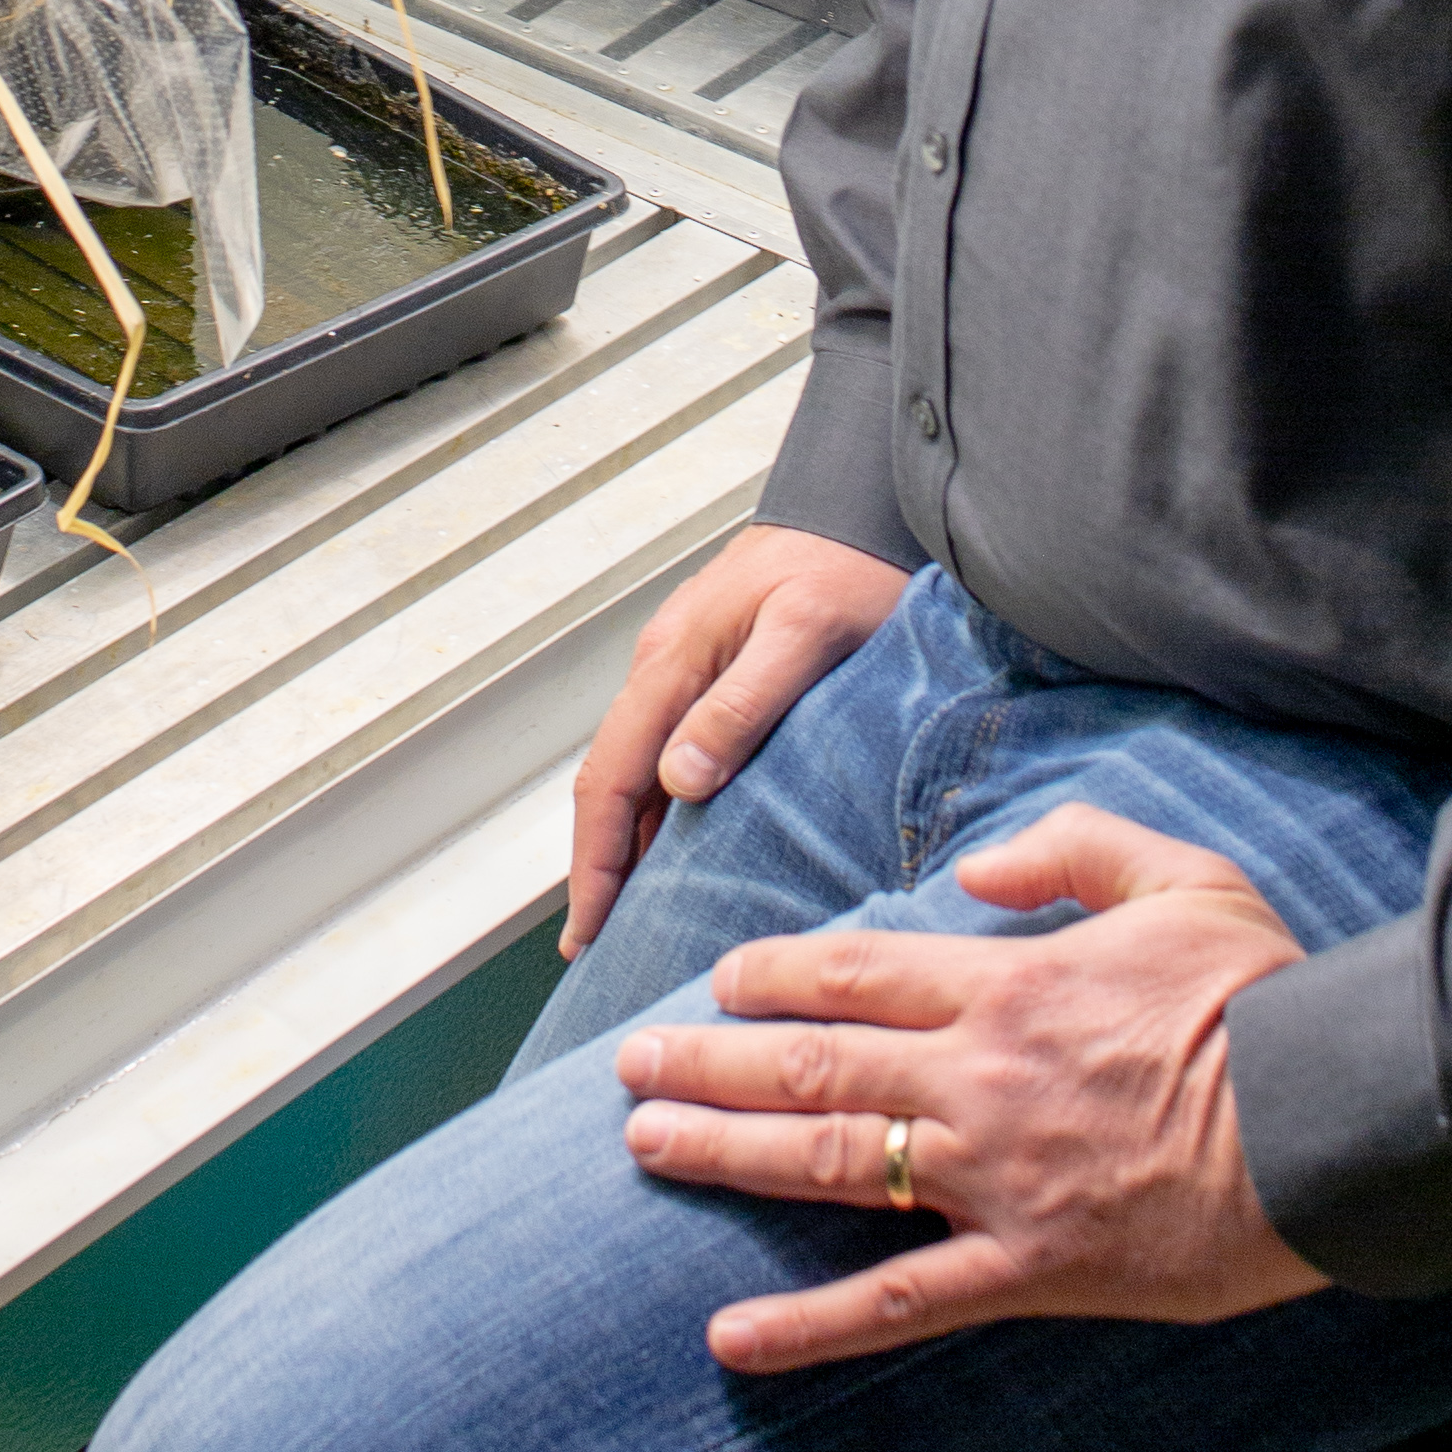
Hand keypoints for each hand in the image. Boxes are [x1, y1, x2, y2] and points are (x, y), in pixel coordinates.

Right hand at [562, 521, 916, 957]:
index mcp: (673, 664)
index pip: (611, 781)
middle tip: (597, 948)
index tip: (588, 933)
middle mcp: (664, 668)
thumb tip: (678, 781)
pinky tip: (678, 847)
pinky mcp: (712, 672)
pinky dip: (659, 811)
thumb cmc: (845, 564)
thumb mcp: (805, 633)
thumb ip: (743, 703)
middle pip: (610, 784)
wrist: (863, 503)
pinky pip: (666, 754)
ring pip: (636, 772)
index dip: (595, 863)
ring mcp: (684, 670)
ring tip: (631, 918)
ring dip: (627, 844)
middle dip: (598, 868)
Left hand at [613, 802, 1329, 1368]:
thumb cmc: (1266, 997)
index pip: (855, 971)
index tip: (720, 979)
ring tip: (642, 1147)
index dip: (773, 974)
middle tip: (630, 1066)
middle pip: (811, 1060)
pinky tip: (729, 1340)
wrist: (1334, 1123)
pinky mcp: (1026, 1269)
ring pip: (825, 1161)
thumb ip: (1072, 851)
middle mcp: (977, 1078)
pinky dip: (808, 1329)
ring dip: (722, 1152)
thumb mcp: (1182, 878)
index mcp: (1008, 984)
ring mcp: (992, 1178)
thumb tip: (977, 867)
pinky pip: (897, 1304)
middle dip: (709, 1059)